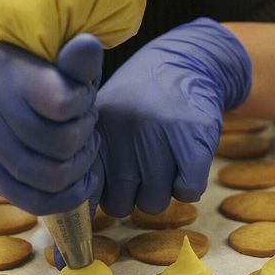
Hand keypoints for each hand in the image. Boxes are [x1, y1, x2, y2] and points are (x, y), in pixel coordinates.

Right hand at [0, 33, 104, 215]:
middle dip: (84, 141)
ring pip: (42, 178)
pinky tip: (80, 184)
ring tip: (84, 153)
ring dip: (77, 171)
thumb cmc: (41, 69)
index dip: (85, 105)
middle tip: (89, 129)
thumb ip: (78, 58)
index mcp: (7, 72)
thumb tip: (88, 45)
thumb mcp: (62, 58)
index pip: (62, 104)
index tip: (86, 97)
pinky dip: (61, 199)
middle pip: (56, 145)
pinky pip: (27, 199)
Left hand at [97, 18, 251, 216]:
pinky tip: (184, 159)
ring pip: (153, 203)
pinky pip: (187, 192)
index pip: (84, 190)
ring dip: (160, 190)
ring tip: (163, 157)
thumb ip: (90, 158)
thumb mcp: (104, 117)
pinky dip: (187, 185)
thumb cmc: (139, 100)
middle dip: (130, 194)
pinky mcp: (194, 144)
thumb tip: (81, 212)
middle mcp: (124, 135)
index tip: (104, 191)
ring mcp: (159, 140)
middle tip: (140, 166)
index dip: (92, 200)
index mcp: (96, 131)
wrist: (185, 63)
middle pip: (119, 205)